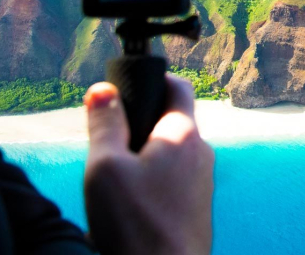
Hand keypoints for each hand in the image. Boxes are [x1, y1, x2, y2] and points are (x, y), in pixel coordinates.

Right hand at [83, 75, 214, 254]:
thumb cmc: (137, 227)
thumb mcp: (105, 168)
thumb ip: (104, 124)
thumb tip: (102, 89)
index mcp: (184, 135)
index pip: (178, 86)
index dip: (153, 77)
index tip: (128, 86)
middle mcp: (201, 155)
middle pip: (169, 123)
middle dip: (137, 129)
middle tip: (108, 147)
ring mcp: (202, 184)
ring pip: (168, 157)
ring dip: (139, 164)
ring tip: (112, 189)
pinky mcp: (196, 210)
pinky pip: (170, 185)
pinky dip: (147, 189)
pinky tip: (125, 214)